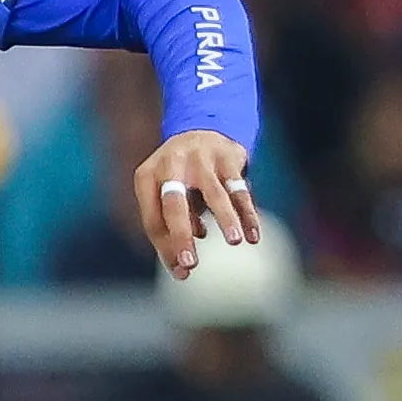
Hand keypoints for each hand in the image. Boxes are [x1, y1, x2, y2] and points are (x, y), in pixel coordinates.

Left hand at [136, 131, 258, 275]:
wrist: (202, 128)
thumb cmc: (179, 175)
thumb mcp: (166, 194)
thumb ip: (172, 229)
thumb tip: (182, 270)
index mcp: (147, 177)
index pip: (154, 220)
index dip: (167, 249)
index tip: (183, 271)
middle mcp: (171, 165)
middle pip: (174, 205)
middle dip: (181, 236)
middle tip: (191, 263)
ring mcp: (201, 159)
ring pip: (214, 194)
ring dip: (225, 218)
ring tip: (234, 242)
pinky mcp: (228, 156)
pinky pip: (240, 189)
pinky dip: (248, 214)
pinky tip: (254, 235)